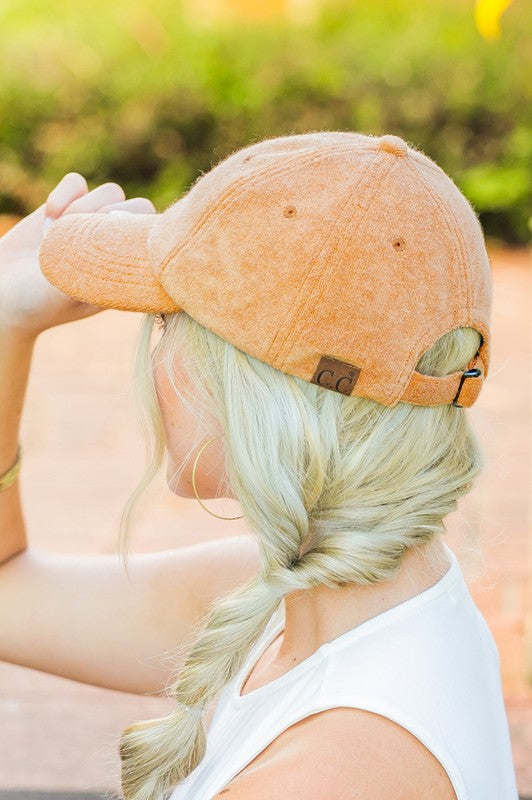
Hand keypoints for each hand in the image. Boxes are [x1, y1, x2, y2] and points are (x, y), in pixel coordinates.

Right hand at [0, 172, 155, 339]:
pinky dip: (63, 194)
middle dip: (109, 214)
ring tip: (56, 234)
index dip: (133, 228)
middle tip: (78, 236)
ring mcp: (93, 222)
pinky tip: (47, 219)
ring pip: (111, 191)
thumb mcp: (68, 292)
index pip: (155, 235)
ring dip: (83, 207)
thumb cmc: (37, 303)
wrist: (0, 292)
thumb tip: (119, 242)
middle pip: (139, 206)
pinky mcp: (67, 206)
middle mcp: (116, 245)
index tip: (102, 242)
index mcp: (127, 270)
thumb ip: (92, 267)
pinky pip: (77, 182)